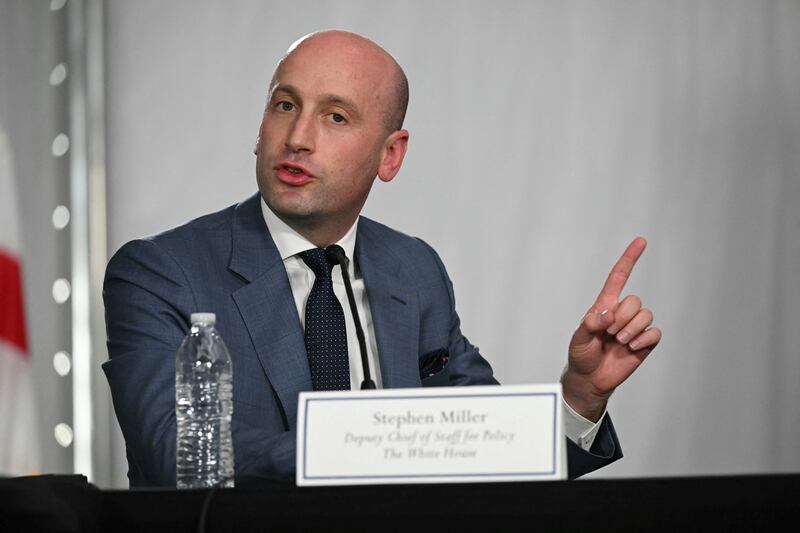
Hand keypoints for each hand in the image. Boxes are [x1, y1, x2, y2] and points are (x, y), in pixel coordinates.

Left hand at [561, 237, 661, 421]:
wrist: (590, 379)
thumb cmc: (581, 355)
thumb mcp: (578, 338)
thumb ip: (590, 323)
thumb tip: (607, 314)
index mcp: (604, 306)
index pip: (619, 277)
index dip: (629, 258)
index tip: (641, 241)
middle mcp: (622, 313)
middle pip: (635, 300)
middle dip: (622, 317)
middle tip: (609, 333)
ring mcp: (634, 327)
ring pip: (645, 315)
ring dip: (631, 329)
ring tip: (618, 342)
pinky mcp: (645, 343)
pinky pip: (655, 333)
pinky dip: (643, 340)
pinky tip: (631, 347)